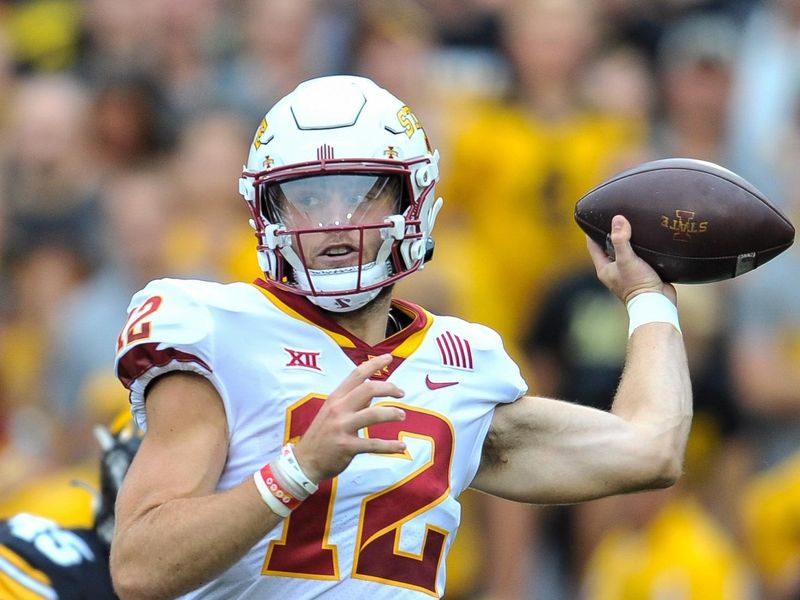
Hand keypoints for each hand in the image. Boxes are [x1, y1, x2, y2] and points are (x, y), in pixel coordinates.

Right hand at [292, 354, 405, 481]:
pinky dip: (390, 446)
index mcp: (336, 398)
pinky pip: (373, 444)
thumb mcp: (332, 411)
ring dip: (392, 413)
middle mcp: (338, 409)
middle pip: (368, 389)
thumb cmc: (322, 435)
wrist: (305, 461)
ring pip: (373, 414)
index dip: (374, 364)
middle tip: (401, 393)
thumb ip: (352, 400)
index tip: (389, 358)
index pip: (357, 374)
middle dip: (389, 387)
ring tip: (402, 415)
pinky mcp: (347, 446)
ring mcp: (342, 427)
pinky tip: (402, 446)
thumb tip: (372, 391)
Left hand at [587, 215, 676, 304]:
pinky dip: (641, 248)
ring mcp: (628, 273)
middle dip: (612, 233)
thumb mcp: (626, 259)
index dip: (592, 231)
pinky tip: (648, 239)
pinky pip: (639, 257)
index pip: (593, 246)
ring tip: (633, 225)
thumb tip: (618, 219)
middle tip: (617, 218)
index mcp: (604, 268)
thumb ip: (621, 240)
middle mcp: (614, 270)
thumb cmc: (638, 284)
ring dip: (628, 241)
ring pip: (625, 252)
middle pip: (608, 247)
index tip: (594, 217)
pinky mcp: (642, 274)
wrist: (656, 303)